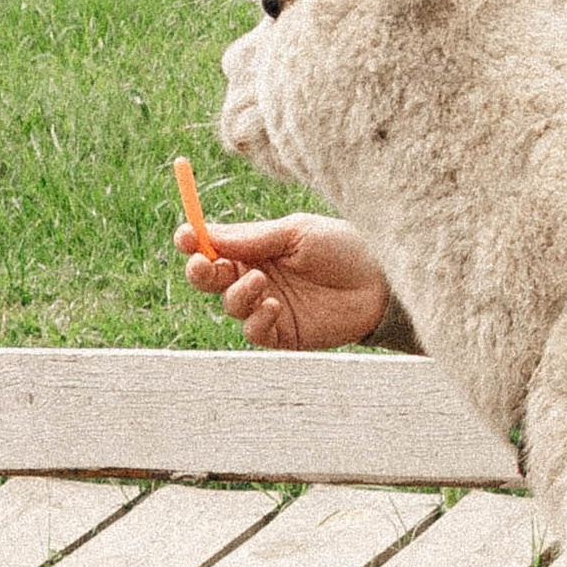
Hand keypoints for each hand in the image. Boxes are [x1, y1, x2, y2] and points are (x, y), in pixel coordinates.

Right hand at [176, 211, 390, 351]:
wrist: (382, 281)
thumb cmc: (344, 248)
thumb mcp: (297, 234)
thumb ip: (253, 238)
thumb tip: (204, 233)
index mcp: (257, 248)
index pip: (214, 246)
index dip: (194, 241)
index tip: (184, 235)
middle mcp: (256, 276)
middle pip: (209, 278)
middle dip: (201, 271)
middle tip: (205, 264)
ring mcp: (267, 305)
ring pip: (229, 305)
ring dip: (236, 293)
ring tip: (262, 282)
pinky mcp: (282, 332)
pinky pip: (253, 331)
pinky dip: (256, 318)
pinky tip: (275, 305)